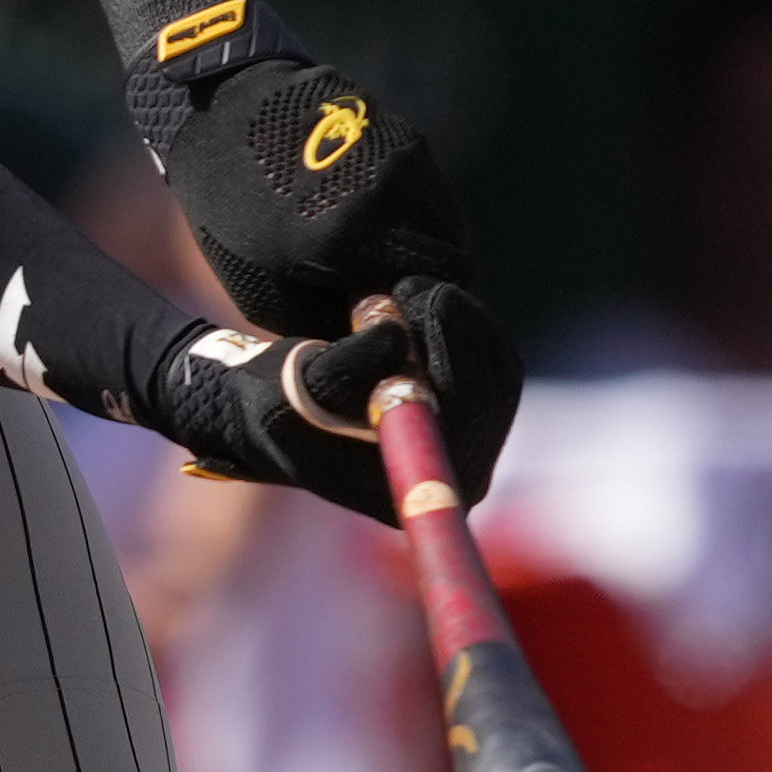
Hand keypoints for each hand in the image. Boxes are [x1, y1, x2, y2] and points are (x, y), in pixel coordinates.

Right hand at [142, 280, 517, 525]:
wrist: (275, 406)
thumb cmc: (275, 406)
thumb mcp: (294, 389)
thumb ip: (341, 368)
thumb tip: (394, 337)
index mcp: (406, 488)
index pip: (463, 424)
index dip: (457, 360)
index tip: (430, 303)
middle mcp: (444, 473)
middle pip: (491, 394)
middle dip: (460, 328)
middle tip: (418, 284)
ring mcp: (463, 443)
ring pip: (496, 369)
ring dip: (460, 318)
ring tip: (406, 289)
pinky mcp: (468, 408)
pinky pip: (490, 357)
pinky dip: (462, 321)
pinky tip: (421, 301)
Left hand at [155, 45, 477, 342]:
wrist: (221, 107)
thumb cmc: (229, 209)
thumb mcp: (266, 288)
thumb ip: (328, 321)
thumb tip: (376, 348)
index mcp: (356, 236)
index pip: (435, 298)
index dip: (427, 324)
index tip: (407, 335)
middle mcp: (394, 194)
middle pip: (455, 263)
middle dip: (434, 293)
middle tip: (403, 309)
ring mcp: (408, 159)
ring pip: (450, 228)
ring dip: (431, 256)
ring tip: (393, 273)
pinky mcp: (408, 138)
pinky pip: (433, 197)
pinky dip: (420, 224)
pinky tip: (386, 233)